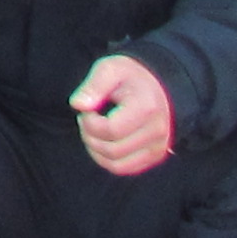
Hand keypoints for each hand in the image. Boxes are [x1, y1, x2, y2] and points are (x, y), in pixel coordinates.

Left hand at [70, 52, 175, 176]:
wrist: (157, 86)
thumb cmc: (129, 77)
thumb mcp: (109, 69)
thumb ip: (92, 85)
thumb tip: (77, 105)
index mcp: (146, 108)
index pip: (110, 130)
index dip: (89, 122)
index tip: (86, 109)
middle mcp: (157, 131)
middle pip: (112, 150)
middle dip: (89, 136)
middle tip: (86, 119)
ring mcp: (158, 147)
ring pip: (116, 165)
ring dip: (95, 150)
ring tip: (93, 130)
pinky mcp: (155, 156)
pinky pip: (124, 168)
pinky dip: (105, 159)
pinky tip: (101, 141)